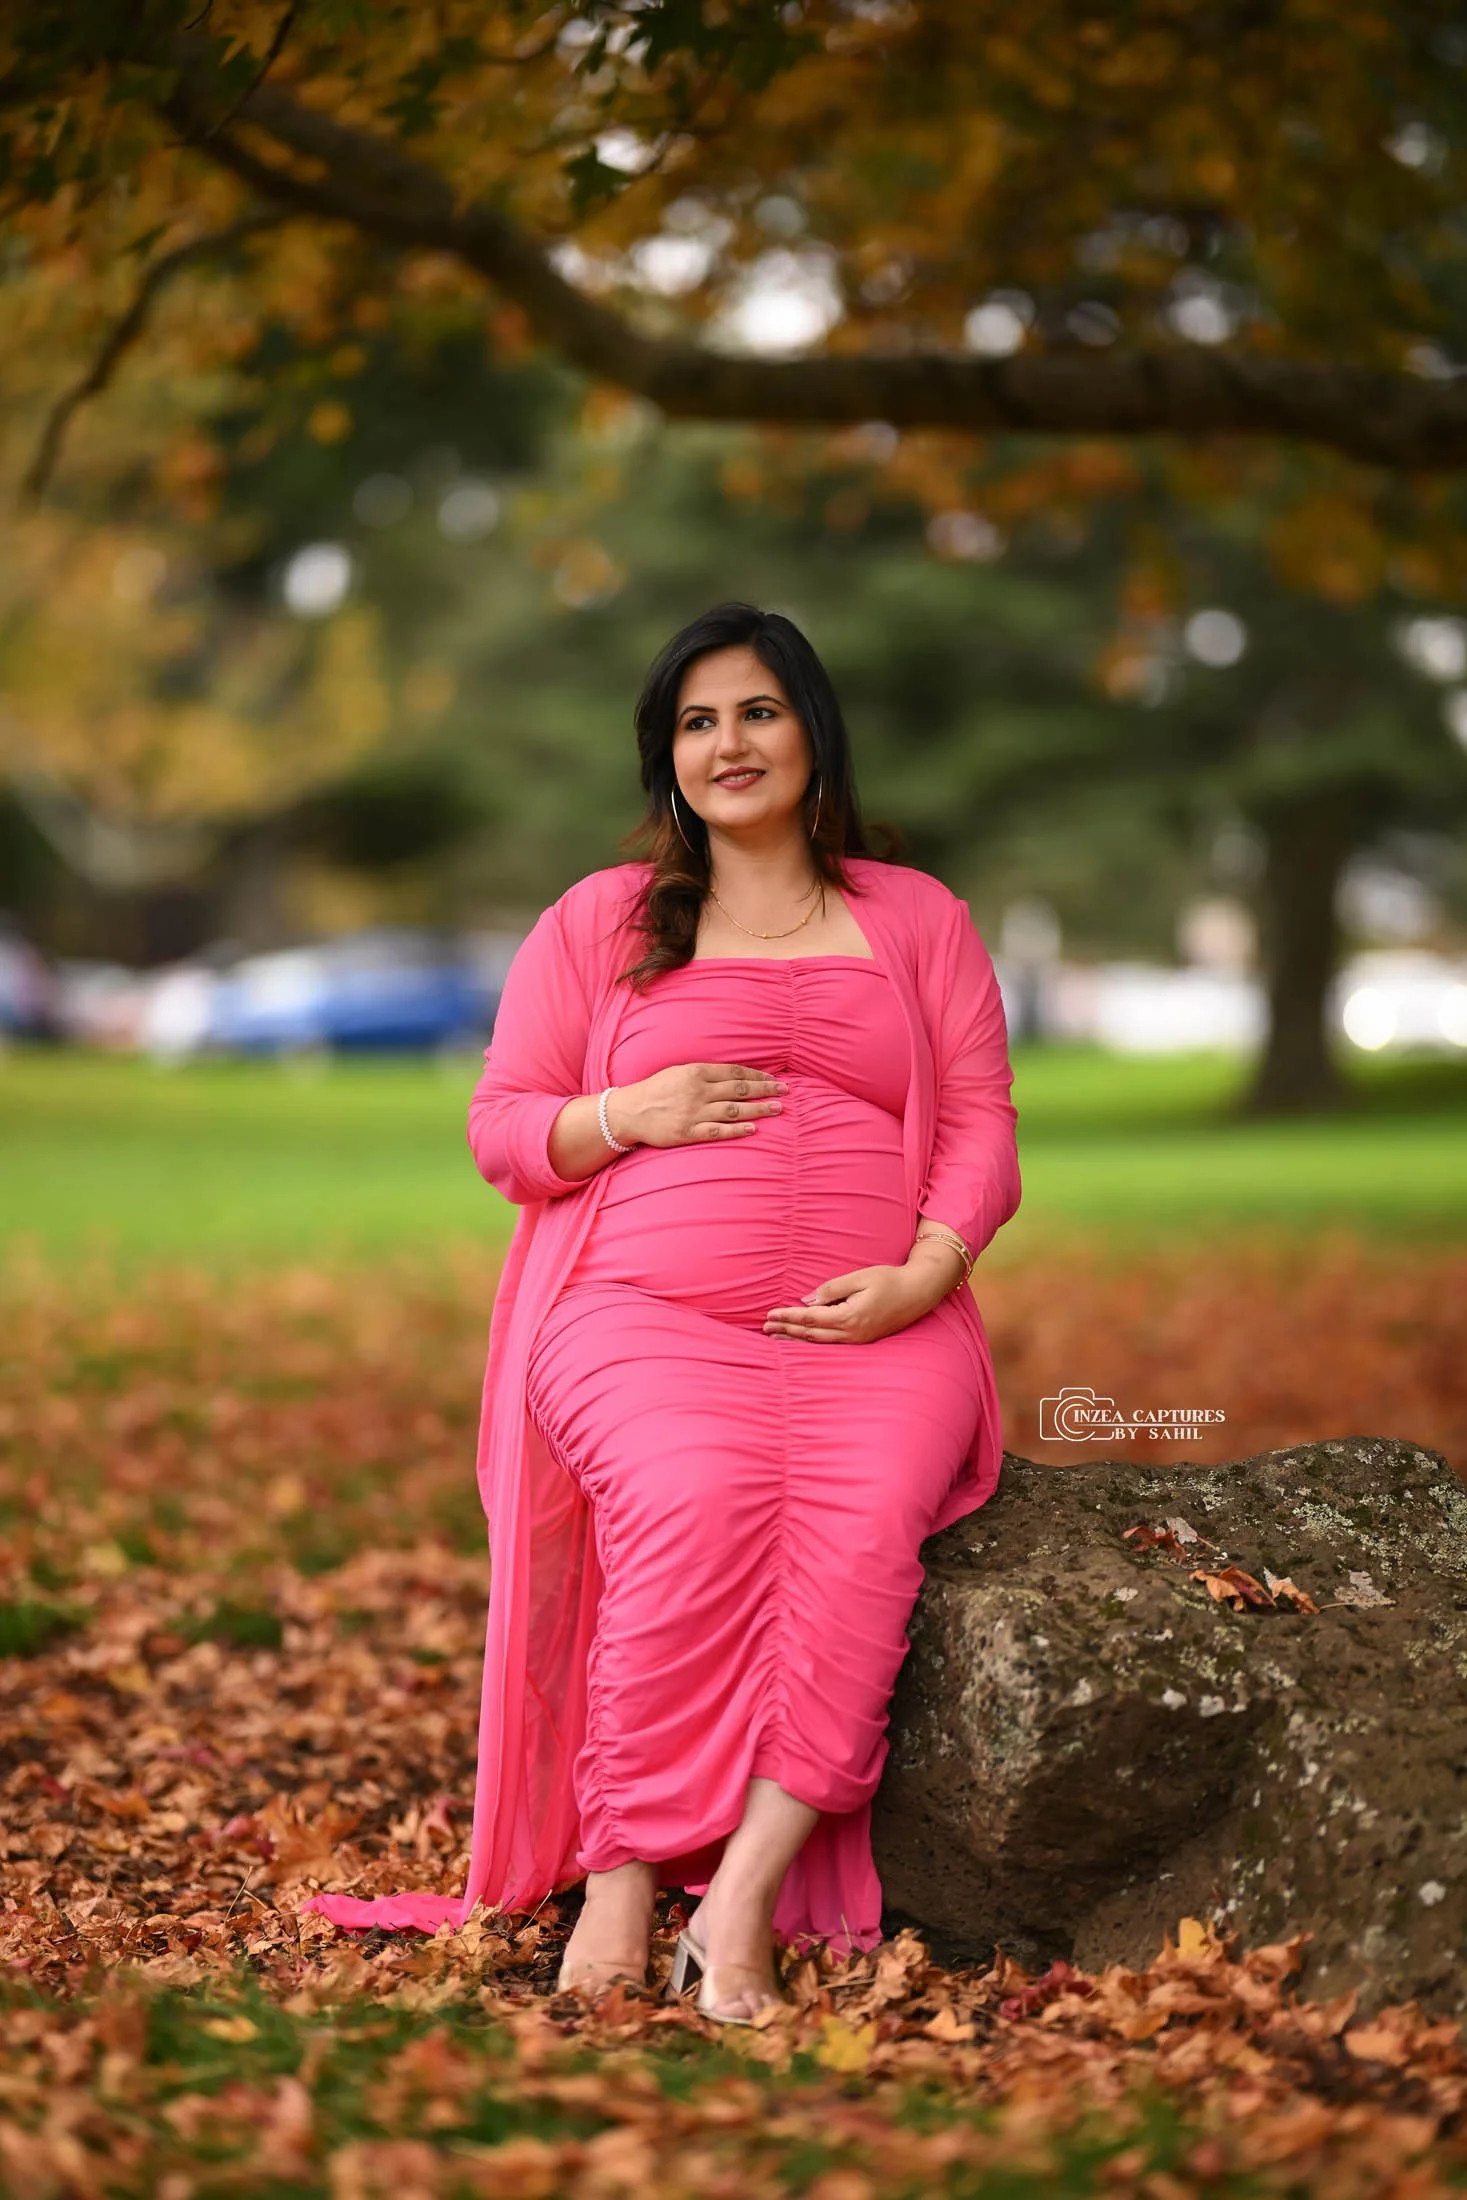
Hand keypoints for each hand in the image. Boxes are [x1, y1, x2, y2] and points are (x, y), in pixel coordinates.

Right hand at [612, 1062, 786, 1148]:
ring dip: (759, 1109)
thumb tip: (733, 1076)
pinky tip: (753, 1129)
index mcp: (696, 1073)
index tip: (775, 1080)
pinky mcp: (688, 1132)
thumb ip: (705, 1074)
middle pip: (740, 1090)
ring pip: (734, 1110)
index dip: (758, 1076)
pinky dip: (736, 1130)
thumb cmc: (655, 1090)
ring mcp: (693, 1113)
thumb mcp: (679, 1072)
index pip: (735, 1073)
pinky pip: (717, 1131)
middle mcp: (698, 1091)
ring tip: (778, 1109)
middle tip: (786, 1092)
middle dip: (766, 1090)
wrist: (629, 1111)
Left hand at [763, 1243, 960, 1344]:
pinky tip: (803, 1340)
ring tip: (777, 1337)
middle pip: (811, 1335)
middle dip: (786, 1332)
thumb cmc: (890, 1280)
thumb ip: (831, 1289)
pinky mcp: (863, 1339)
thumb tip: (807, 1302)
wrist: (919, 1292)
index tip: (769, 1316)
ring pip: (820, 1343)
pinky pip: (832, 1344)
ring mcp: (859, 1339)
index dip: (787, 1318)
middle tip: (764, 1329)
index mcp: (850, 1316)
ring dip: (797, 1340)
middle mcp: (853, 1333)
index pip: (809, 1319)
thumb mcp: (860, 1277)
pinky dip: (813, 1342)